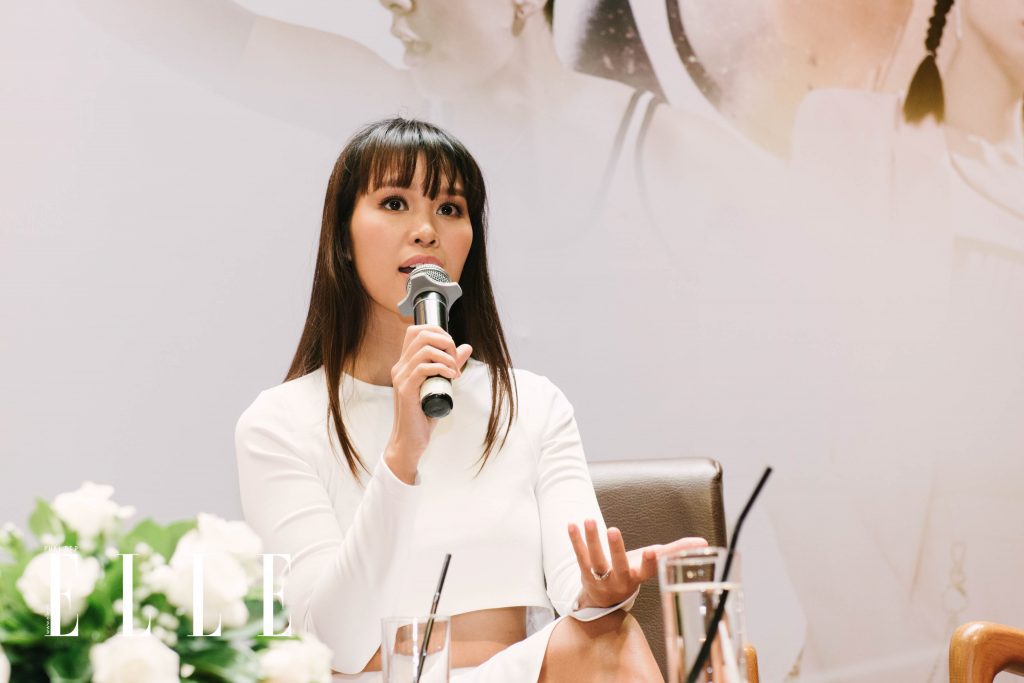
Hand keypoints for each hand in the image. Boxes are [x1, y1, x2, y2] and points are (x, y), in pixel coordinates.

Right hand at [384, 325, 471, 482]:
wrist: (411, 440)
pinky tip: (452, 377)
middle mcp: (400, 366)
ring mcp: (401, 377)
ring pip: (424, 350)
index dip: (437, 331)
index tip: (452, 348)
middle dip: (445, 341)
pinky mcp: (406, 389)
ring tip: (455, 371)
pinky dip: (442, 368)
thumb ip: (450, 365)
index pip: (416, 331)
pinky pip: (423, 368)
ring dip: (447, 356)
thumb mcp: (441, 384)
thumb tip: (466, 347)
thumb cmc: (424, 414)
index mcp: (405, 363)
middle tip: (456, 360)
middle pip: (421, 334)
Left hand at [568, 519, 707, 609]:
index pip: (647, 572)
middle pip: (617, 566)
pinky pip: (579, 556)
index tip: (653, 551)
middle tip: (614, 530)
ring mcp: (600, 579)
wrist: (605, 599)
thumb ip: (675, 551)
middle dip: (616, 549)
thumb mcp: (653, 564)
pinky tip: (572, 524)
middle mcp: (619, 581)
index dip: (651, 563)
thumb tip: (704, 543)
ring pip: (595, 560)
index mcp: (639, 577)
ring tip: (589, 520)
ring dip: (591, 540)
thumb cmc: (633, 573)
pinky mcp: (585, 573)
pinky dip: (575, 540)